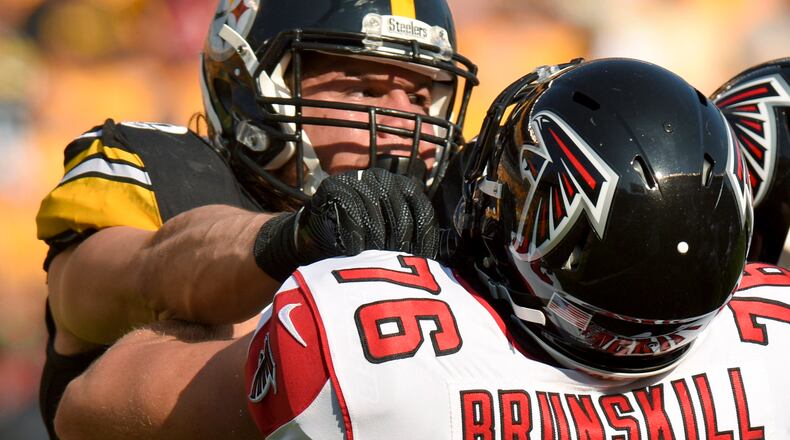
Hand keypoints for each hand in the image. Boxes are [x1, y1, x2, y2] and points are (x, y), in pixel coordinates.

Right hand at [254, 168, 438, 280]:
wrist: (314, 239)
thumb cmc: (358, 244)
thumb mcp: (390, 243)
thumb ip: (412, 243)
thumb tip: (441, 263)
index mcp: (403, 188)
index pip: (422, 210)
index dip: (422, 239)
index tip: (418, 262)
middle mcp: (383, 178)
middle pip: (401, 214)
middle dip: (398, 245)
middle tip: (392, 267)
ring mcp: (358, 179)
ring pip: (376, 213)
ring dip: (375, 242)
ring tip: (373, 261)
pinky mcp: (334, 186)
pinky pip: (351, 210)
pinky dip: (354, 234)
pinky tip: (355, 252)